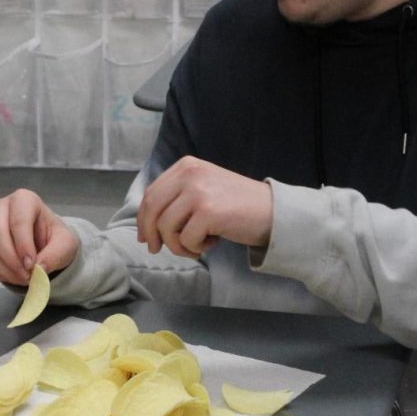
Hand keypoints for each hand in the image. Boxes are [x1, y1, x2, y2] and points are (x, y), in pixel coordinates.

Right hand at [0, 189, 78, 285]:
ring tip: (23, 278)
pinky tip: (10, 276)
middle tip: (27, 277)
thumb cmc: (53, 238)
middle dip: (12, 261)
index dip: (24, 246)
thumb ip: (55, 255)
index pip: (18, 221)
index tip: (32, 266)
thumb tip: (38, 268)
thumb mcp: (65, 245)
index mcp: (24, 199)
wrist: (42, 243)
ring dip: (4, 271)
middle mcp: (0, 206)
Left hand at [137, 156, 273, 257]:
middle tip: (157, 249)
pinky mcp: (209, 212)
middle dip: (151, 234)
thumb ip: (176, 198)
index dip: (143, 219)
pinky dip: (196, 248)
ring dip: (178, 245)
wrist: (272, 211)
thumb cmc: (237, 206)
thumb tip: (145, 227)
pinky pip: (186, 239)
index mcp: (186, 166)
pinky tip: (212, 242)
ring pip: (166, 227)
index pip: (151, 193)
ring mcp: (199, 192)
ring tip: (196, 246)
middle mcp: (190, 174)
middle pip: (152, 209)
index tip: (145, 237)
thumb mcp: (203, 188)